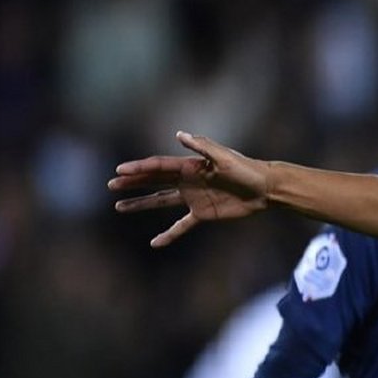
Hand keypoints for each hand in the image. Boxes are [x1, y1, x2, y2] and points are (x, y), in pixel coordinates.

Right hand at [109, 132, 271, 247]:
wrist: (265, 188)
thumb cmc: (247, 169)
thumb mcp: (225, 157)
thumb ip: (202, 147)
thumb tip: (179, 134)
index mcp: (190, 166)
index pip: (159, 166)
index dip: (139, 168)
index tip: (119, 171)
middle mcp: (188, 181)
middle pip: (154, 182)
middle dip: (133, 182)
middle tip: (111, 185)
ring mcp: (193, 198)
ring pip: (161, 202)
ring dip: (141, 204)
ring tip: (119, 207)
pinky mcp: (203, 213)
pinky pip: (181, 226)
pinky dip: (169, 234)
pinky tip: (154, 243)